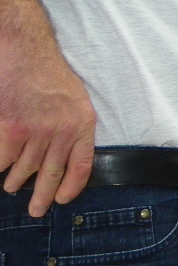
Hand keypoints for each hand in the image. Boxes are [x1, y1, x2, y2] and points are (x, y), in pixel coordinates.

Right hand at [0, 49, 96, 216]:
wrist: (26, 54)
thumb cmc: (50, 77)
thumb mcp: (75, 101)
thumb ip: (72, 129)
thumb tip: (64, 158)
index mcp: (82, 124)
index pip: (82, 165)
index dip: (72, 186)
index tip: (63, 199)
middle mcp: (61, 131)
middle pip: (51, 174)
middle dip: (42, 196)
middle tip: (36, 211)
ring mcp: (35, 131)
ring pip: (24, 169)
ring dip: (16, 181)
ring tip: (13, 187)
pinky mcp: (10, 129)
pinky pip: (3, 159)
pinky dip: (0, 166)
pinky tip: (1, 169)